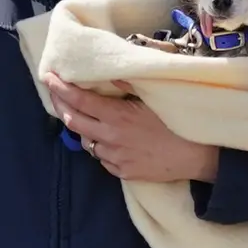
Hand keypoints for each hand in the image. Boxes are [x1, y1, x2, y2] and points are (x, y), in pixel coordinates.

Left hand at [40, 71, 220, 184]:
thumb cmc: (179, 122)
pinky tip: (110, 141)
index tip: (49, 77)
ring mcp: (116, 158)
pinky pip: (103, 159)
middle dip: (61, 105)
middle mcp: (111, 138)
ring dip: (84, 129)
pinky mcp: (123, 172)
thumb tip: (110, 74)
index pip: (79, 100)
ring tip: (88, 119)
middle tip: (56, 94)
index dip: (60, 88)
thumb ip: (128, 86)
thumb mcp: (154, 98)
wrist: (198, 157)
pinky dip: (102, 148)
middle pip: (73, 122)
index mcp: (117, 116)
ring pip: (87, 142)